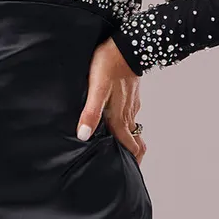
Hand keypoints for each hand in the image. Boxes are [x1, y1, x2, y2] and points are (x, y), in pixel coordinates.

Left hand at [77, 36, 145, 163]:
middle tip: (126, 168)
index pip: (130, 147)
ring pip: (133, 128)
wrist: (127, 44)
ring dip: (129, 140)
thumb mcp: (97, 89)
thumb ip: (91, 113)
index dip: (130, 162)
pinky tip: (117, 122)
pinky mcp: (131, 95)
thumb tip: (83, 136)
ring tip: (119, 149)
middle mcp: (128, 114)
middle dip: (133, 156)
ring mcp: (132, 105)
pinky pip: (131, 115)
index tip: (128, 175)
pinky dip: (127, 125)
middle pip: (135, 141)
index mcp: (120, 117)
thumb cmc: (109, 64)